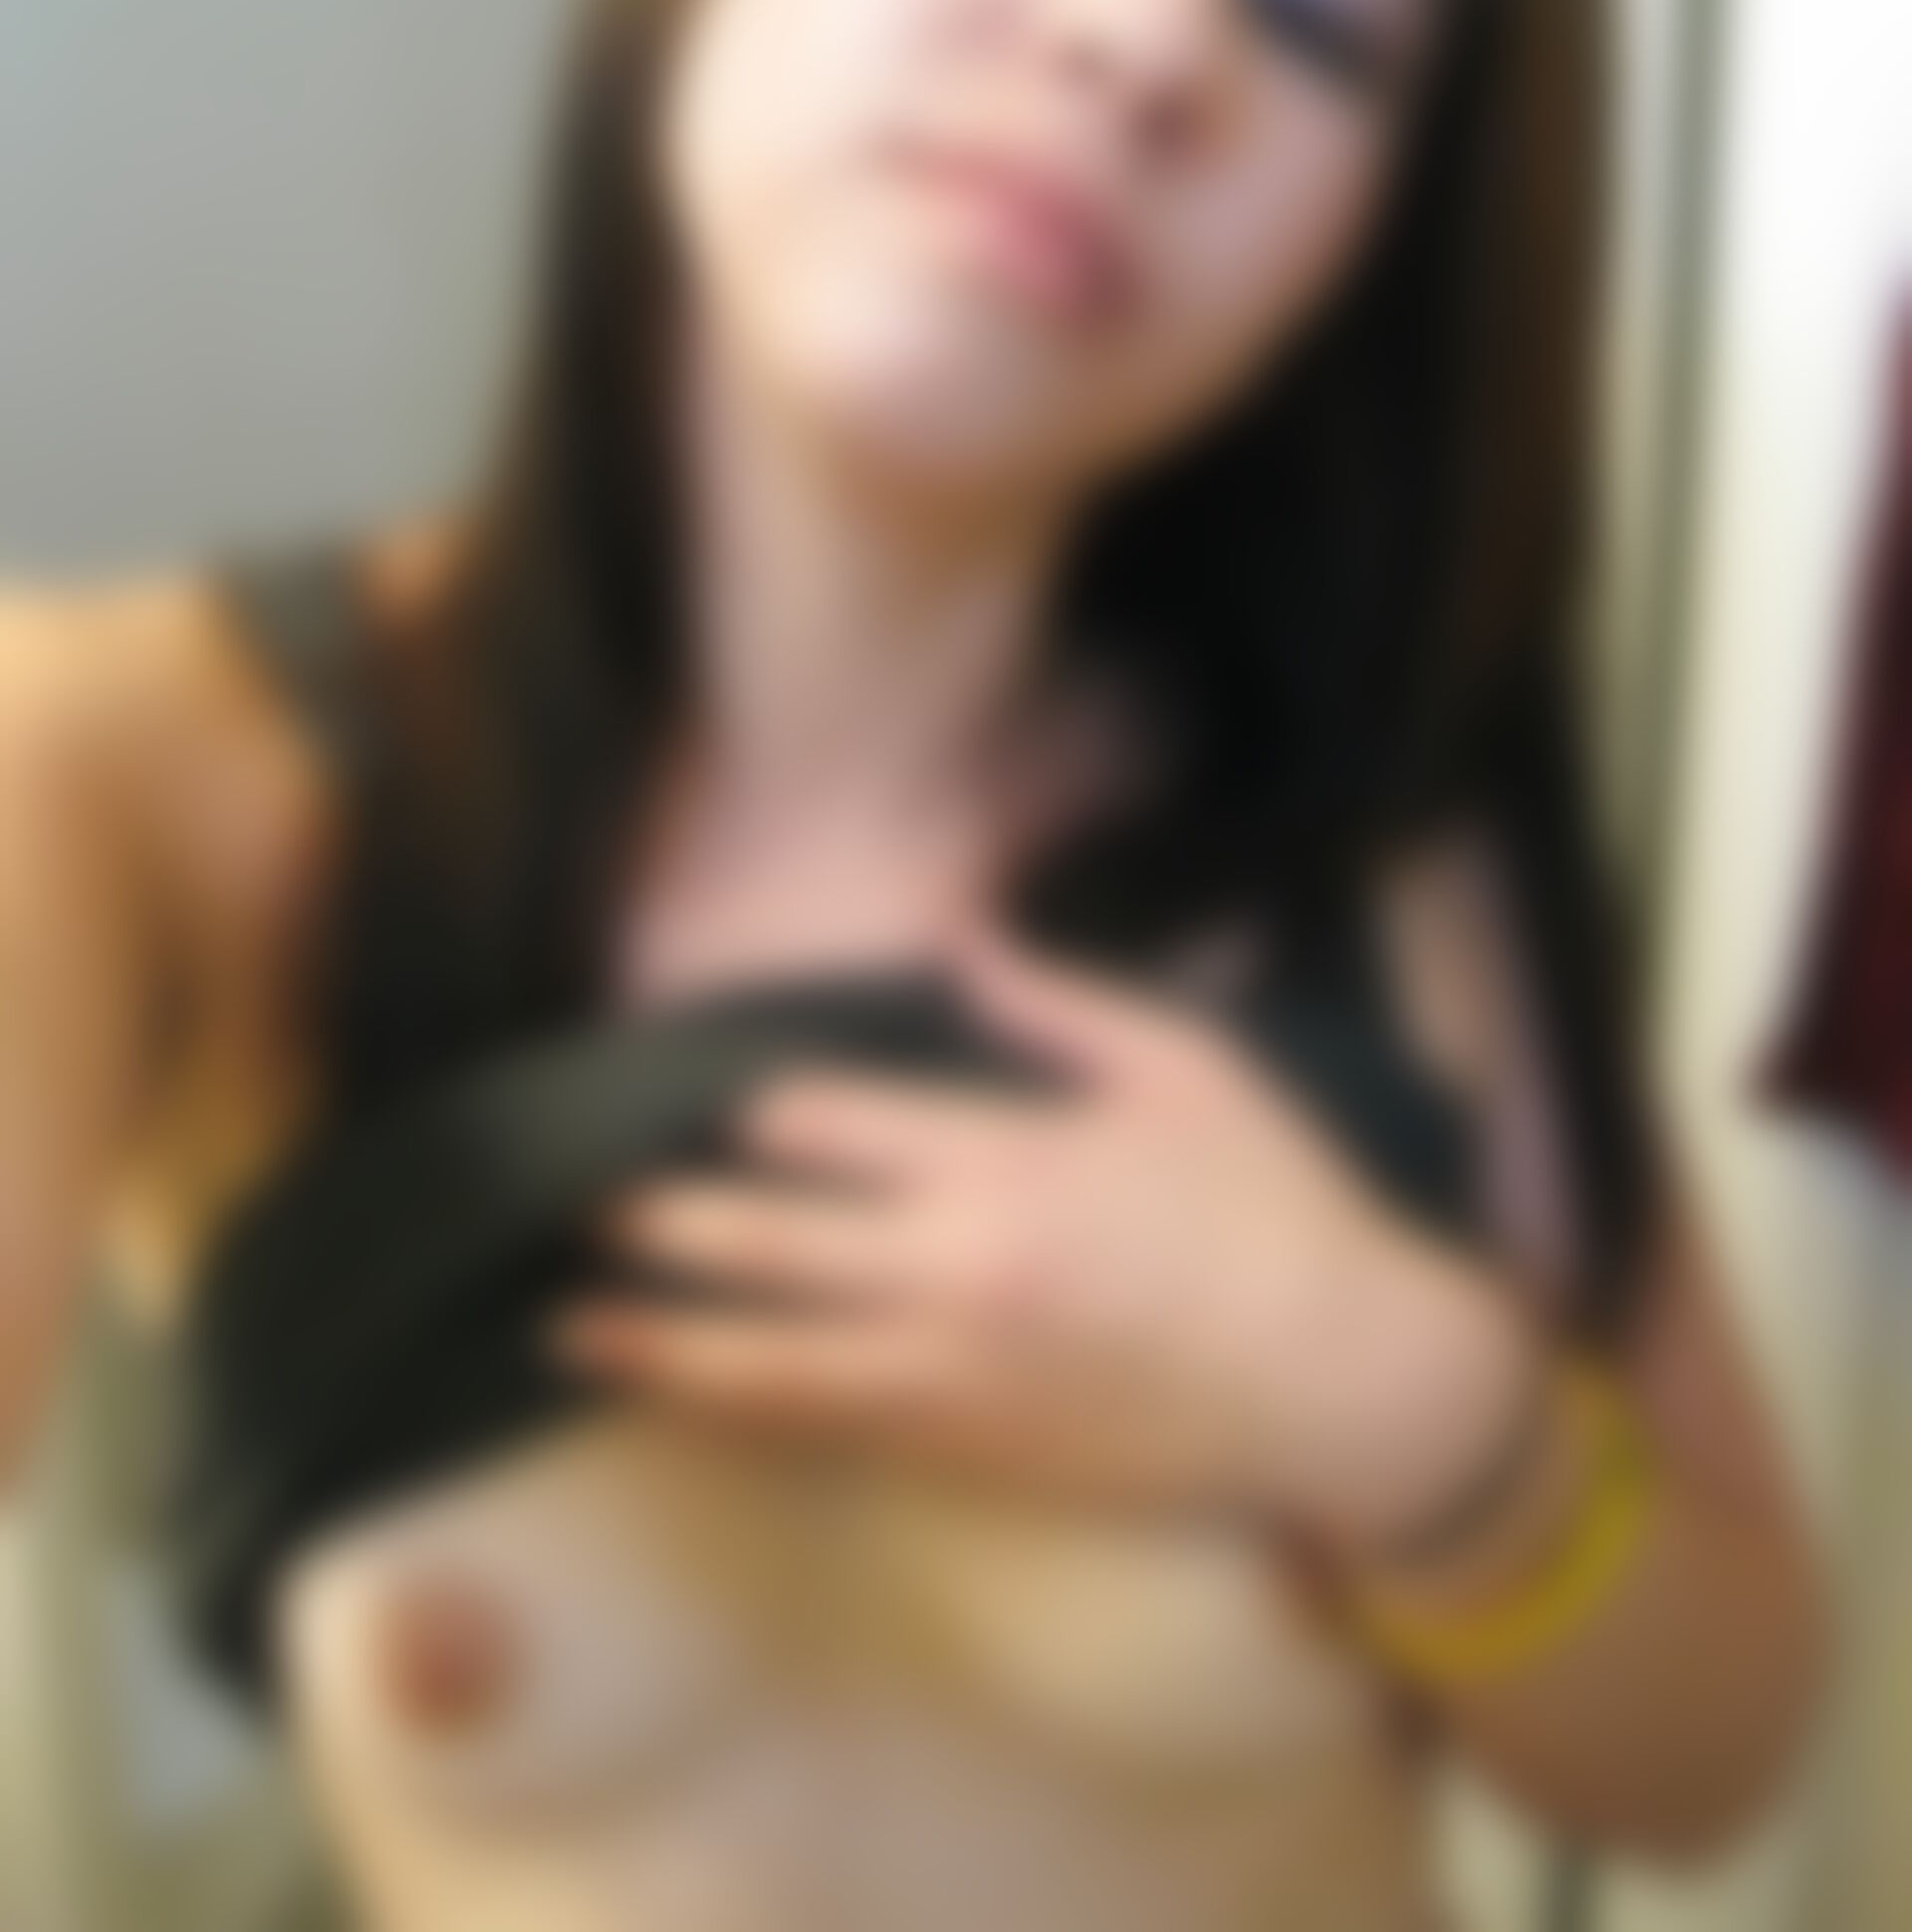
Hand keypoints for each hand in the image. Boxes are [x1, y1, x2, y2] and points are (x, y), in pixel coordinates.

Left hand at [548, 914, 1539, 1544]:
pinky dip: (742, 1415)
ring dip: (659, 1343)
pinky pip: (826, 1433)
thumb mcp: (1186, 1072)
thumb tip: (958, 941)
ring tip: (568, 1328)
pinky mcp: (969, 1454)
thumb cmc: (1273, 1209)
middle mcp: (957, 1270)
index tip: (693, 1097)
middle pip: (766, 1243)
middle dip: (660, 1222)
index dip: (750, 1112)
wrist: (1342, 1384)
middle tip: (572, 1202)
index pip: (826, 1124)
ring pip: (769, 1364)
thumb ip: (1058, 1006)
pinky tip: (684, 1401)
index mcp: (1007, 1160)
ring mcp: (954, 1377)